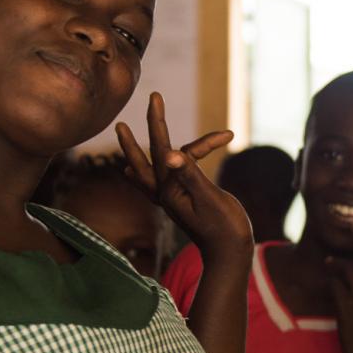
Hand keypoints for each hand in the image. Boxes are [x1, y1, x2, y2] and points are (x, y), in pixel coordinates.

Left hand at [117, 92, 252, 260]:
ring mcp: (171, 199)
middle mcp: (165, 192)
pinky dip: (146, 171)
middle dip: (151, 126)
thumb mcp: (209, 199)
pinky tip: (132, 172)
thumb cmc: (224, 228)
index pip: (166, 149)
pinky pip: (156, 183)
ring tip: (123, 133)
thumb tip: (171, 154)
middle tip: (153, 98)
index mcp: (169, 189)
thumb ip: (190, 176)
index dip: (175, 129)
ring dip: (140, 147)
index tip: (191, 118)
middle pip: (148, 155)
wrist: (229, 254)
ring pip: (150, 167)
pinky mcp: (180, 203)